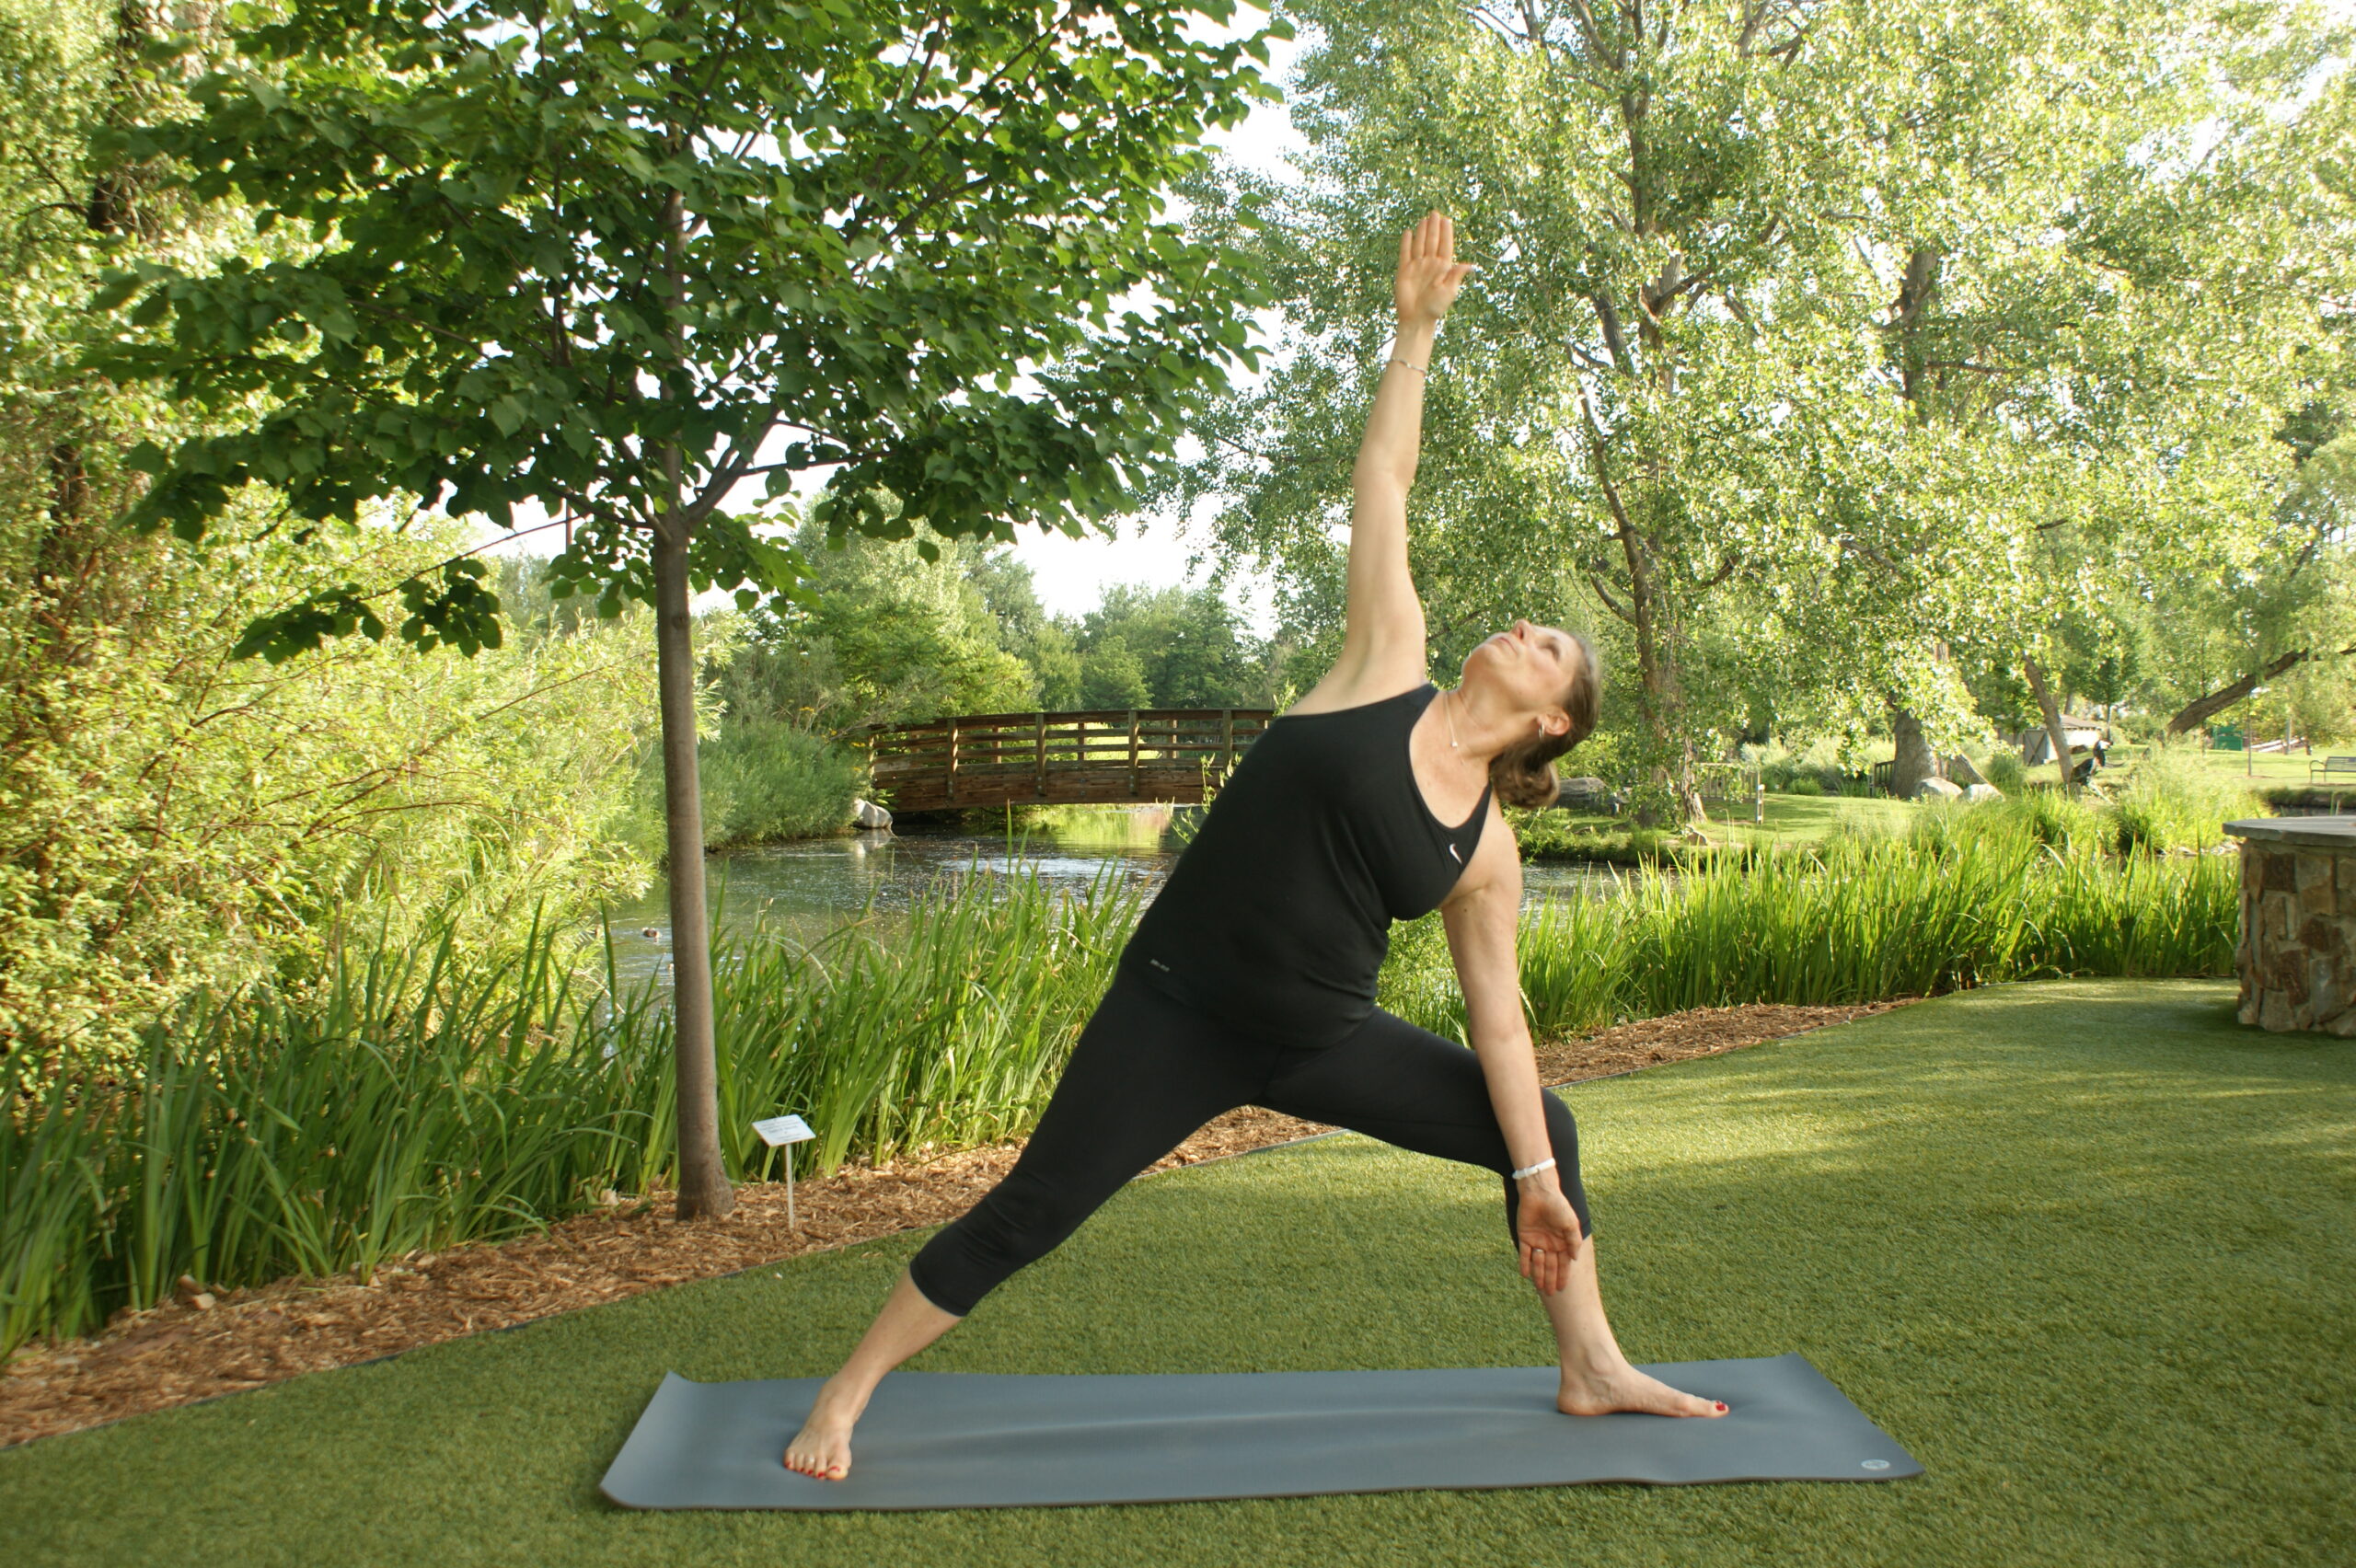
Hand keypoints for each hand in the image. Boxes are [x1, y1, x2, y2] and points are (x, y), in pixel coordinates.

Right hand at [1394, 211, 1476, 325]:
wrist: (1416, 319)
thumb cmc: (1435, 308)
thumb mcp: (1449, 291)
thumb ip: (1456, 276)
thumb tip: (1470, 265)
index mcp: (1443, 268)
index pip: (1445, 245)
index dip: (1446, 232)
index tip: (1447, 219)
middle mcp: (1430, 264)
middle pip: (1433, 241)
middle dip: (1434, 227)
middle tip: (1435, 213)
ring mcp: (1417, 266)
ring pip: (1420, 244)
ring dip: (1422, 231)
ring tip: (1425, 219)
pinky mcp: (1404, 271)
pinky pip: (1405, 253)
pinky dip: (1406, 242)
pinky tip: (1408, 232)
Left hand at [1514, 1181, 1585, 1294]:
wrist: (1540, 1192)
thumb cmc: (1559, 1206)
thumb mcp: (1570, 1224)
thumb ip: (1573, 1241)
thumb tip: (1573, 1259)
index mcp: (1562, 1242)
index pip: (1563, 1263)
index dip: (1563, 1276)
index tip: (1563, 1288)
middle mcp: (1550, 1244)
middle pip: (1550, 1266)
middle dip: (1551, 1279)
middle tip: (1551, 1294)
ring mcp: (1537, 1241)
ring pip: (1538, 1263)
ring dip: (1539, 1275)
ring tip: (1540, 1288)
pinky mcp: (1524, 1236)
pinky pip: (1524, 1254)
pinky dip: (1525, 1264)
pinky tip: (1525, 1276)